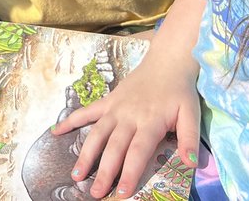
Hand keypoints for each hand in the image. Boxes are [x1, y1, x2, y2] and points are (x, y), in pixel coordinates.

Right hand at [51, 45, 200, 198]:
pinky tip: (56, 132)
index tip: (122, 192)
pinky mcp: (108, 100)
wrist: (167, 61)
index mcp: (150, 122)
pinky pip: (87, 112)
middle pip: (114, 147)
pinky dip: (71, 120)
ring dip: (85, 154)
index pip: (138, 152)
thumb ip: (190, 138)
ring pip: (97, 133)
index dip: (130, 172)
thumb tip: (191, 164)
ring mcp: (115, 108)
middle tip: (95, 192)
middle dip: (104, 171)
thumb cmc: (179, 91)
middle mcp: (129, 116)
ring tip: (76, 174)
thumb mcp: (191, 113)